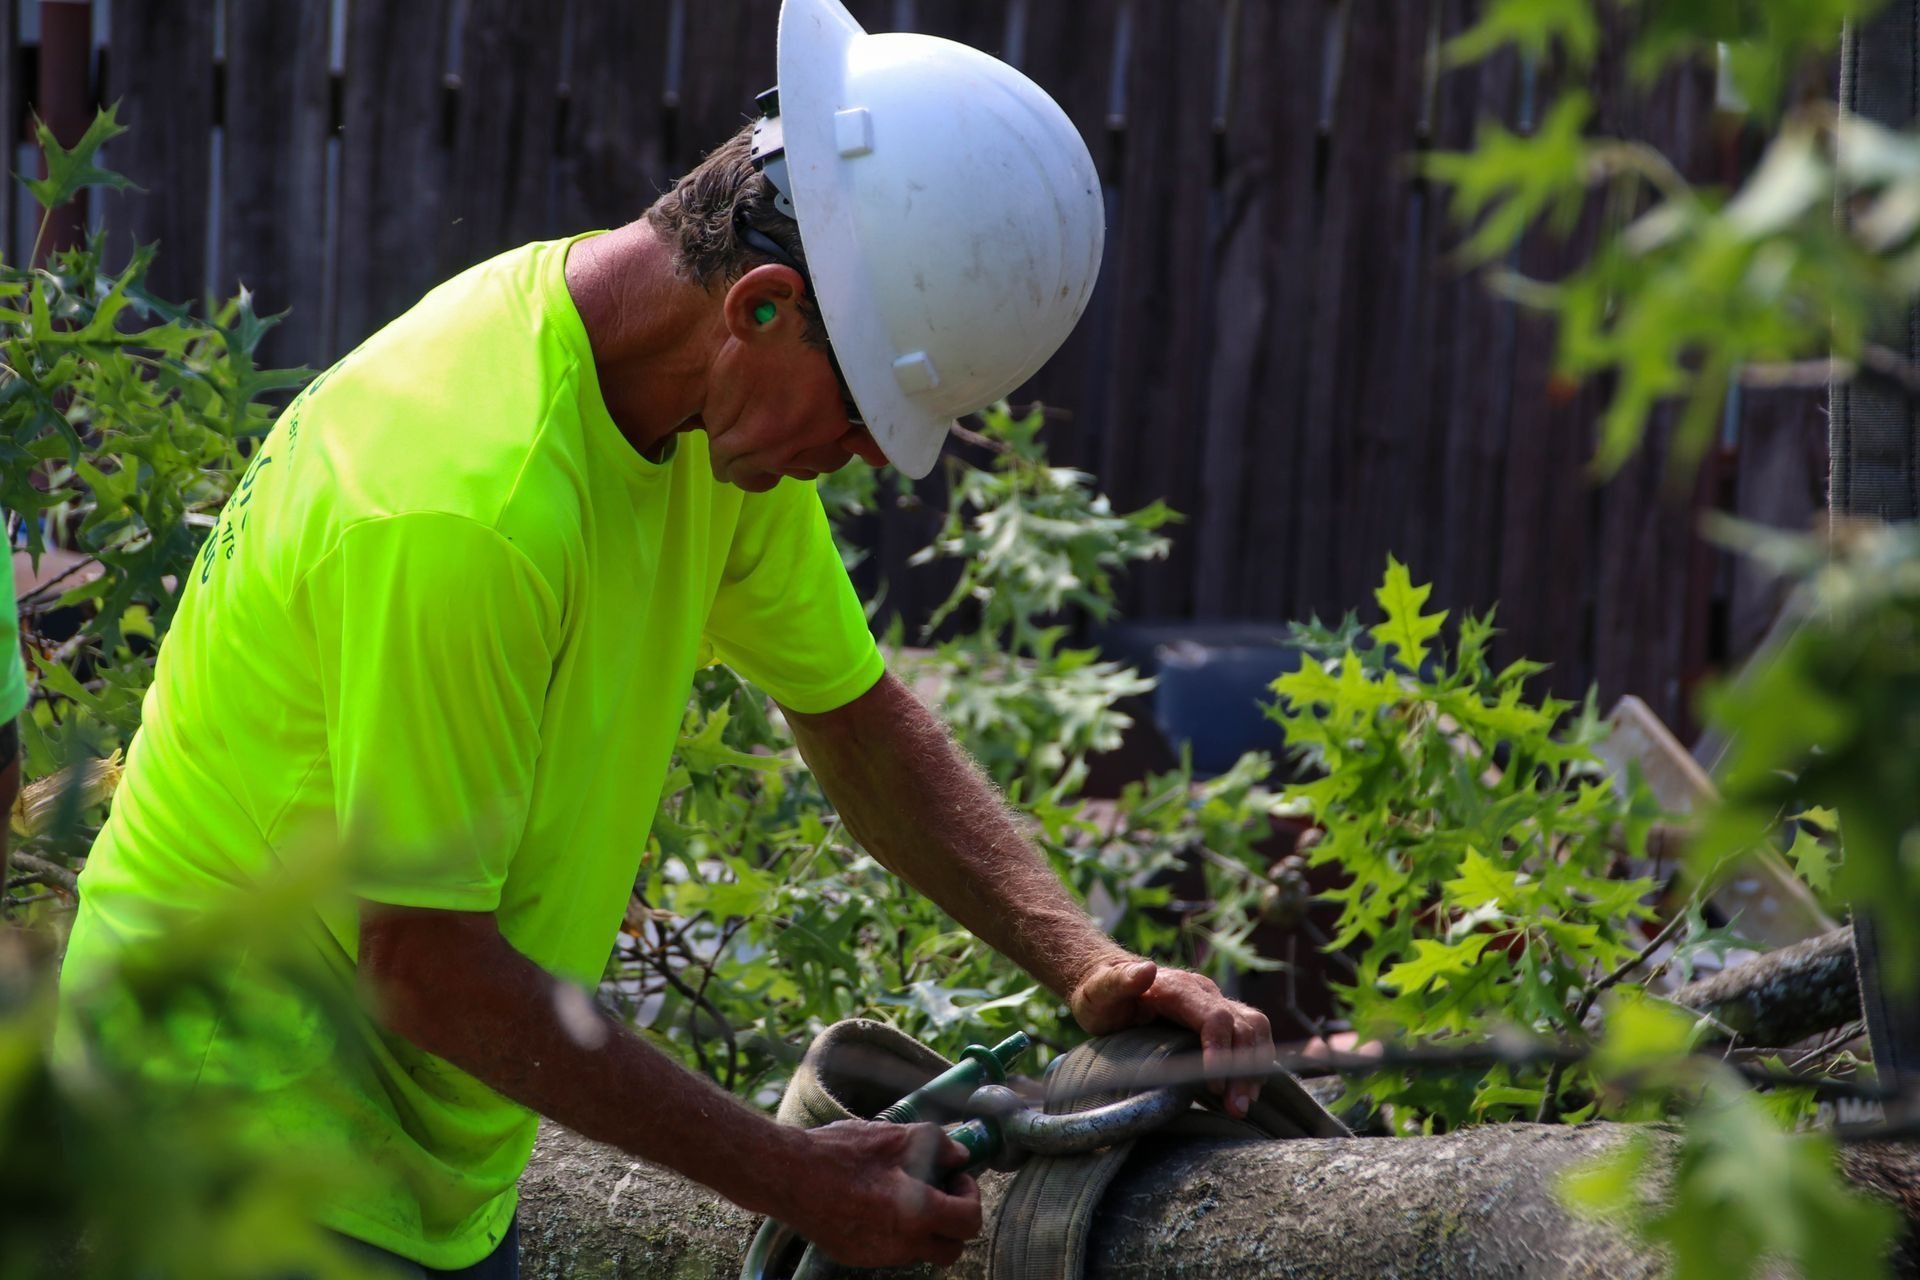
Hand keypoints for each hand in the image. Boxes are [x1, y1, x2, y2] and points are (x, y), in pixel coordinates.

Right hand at [779, 1119, 982, 1267]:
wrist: (788, 1175)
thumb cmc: (841, 1154)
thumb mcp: (894, 1137)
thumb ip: (937, 1144)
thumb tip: (959, 1155)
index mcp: (917, 1214)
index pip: (969, 1221)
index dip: (970, 1195)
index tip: (955, 1177)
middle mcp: (901, 1245)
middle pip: (950, 1249)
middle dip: (954, 1222)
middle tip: (941, 1191)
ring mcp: (877, 1256)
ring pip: (919, 1251)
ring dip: (925, 1228)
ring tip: (905, 1192)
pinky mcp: (856, 1257)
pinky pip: (890, 1251)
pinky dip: (896, 1232)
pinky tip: (878, 1202)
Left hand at [1069, 957, 1273, 1118]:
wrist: (1108, 986)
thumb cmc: (1100, 995)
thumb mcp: (1100, 990)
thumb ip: (1119, 982)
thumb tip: (1148, 968)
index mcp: (1179, 988)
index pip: (1215, 1017)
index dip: (1220, 1050)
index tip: (1214, 1085)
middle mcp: (1204, 992)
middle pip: (1242, 1025)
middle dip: (1243, 1068)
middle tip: (1235, 1108)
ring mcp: (1214, 1003)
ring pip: (1254, 1028)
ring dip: (1255, 1067)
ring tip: (1242, 1105)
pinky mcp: (1219, 1019)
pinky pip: (1251, 1035)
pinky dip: (1254, 1062)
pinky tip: (1245, 1090)